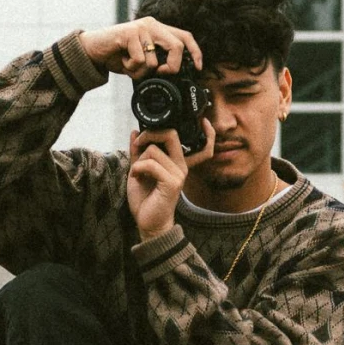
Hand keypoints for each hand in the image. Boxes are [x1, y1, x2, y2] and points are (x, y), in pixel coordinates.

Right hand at [79, 16, 202, 80]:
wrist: (92, 50)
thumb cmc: (117, 55)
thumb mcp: (142, 59)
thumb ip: (157, 62)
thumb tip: (173, 75)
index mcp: (158, 29)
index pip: (185, 36)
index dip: (196, 52)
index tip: (199, 67)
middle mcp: (152, 25)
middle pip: (177, 46)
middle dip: (172, 66)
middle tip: (159, 74)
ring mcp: (141, 28)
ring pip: (155, 59)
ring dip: (141, 72)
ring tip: (129, 66)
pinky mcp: (129, 33)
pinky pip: (139, 60)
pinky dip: (130, 68)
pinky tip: (121, 61)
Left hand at [127, 115, 214, 239]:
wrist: (147, 223)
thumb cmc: (145, 199)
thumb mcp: (138, 170)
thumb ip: (138, 151)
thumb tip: (135, 130)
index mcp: (177, 162)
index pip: (200, 144)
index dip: (208, 132)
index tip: (202, 121)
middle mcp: (181, 166)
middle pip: (171, 135)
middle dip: (150, 134)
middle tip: (138, 143)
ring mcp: (179, 174)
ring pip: (154, 150)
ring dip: (138, 160)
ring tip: (136, 173)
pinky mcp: (172, 182)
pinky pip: (152, 164)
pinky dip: (138, 168)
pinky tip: (136, 177)